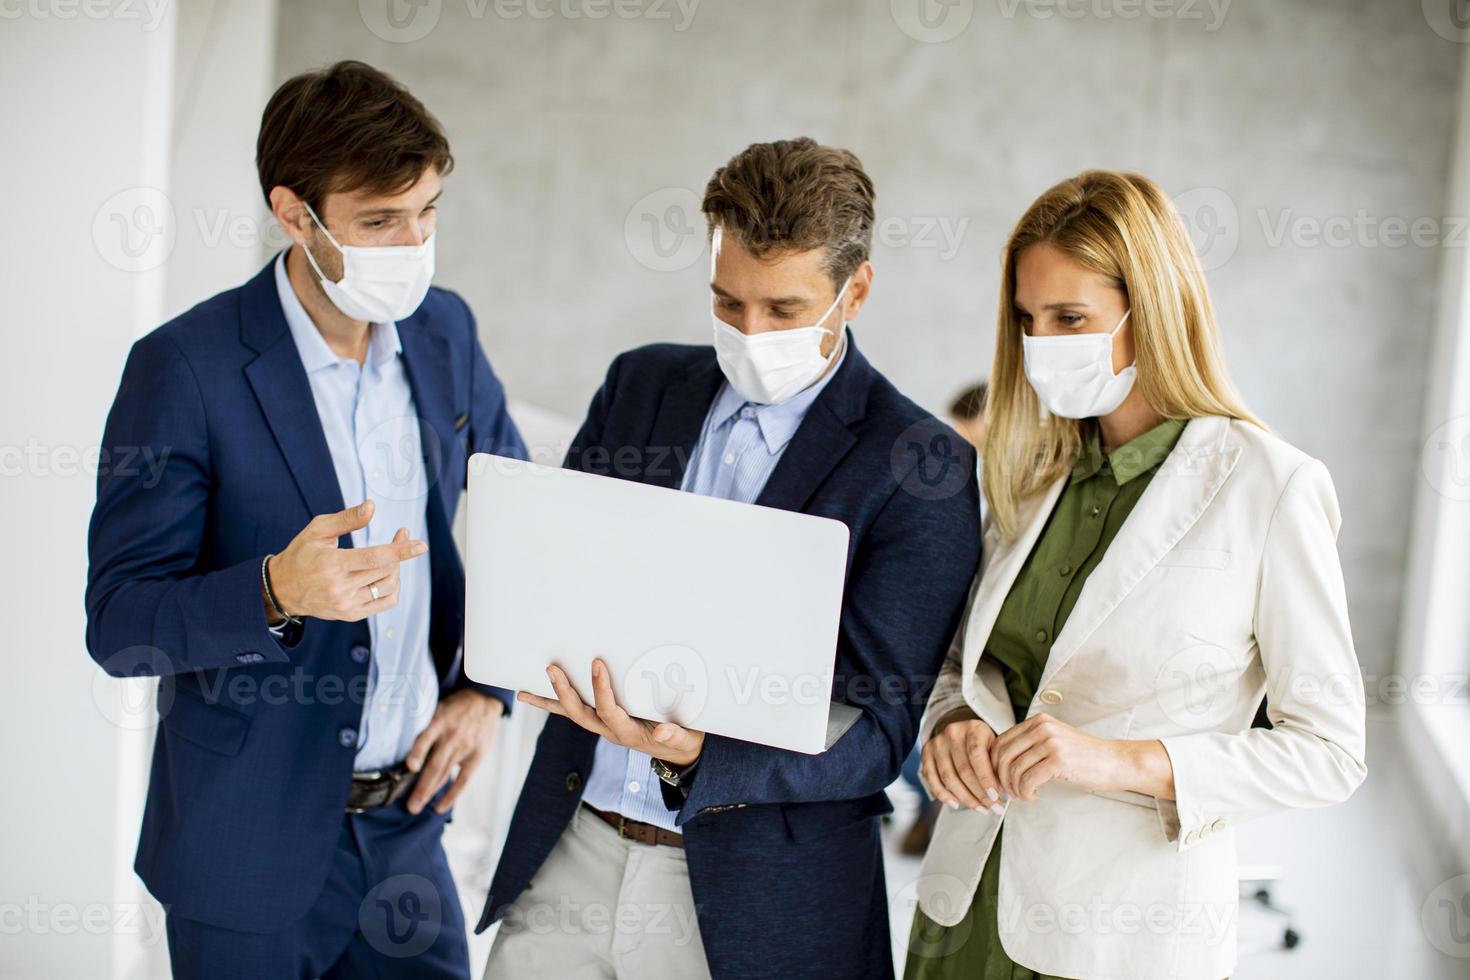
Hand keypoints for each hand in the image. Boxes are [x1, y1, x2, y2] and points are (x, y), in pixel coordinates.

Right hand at [265, 500, 425, 622]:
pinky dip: (393, 588)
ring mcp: (347, 604)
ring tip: (390, 554)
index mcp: (332, 564)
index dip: (400, 551)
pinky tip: (388, 574)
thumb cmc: (302, 554)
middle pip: (385, 571)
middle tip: (401, 535)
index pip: (374, 558)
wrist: (282, 589)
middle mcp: (340, 588)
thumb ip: (346, 519)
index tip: (421, 545)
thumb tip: (372, 506)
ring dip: (396, 568)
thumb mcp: (318, 530)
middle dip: (400, 551)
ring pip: (388, 587)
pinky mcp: (351, 614)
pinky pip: (385, 603)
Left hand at [404, 690, 504, 814]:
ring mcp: (464, 748)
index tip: (411, 767)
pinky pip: (463, 780)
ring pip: (445, 775)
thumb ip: (423, 725)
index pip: (427, 739)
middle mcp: (451, 736)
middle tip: (409, 805)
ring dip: (430, 793)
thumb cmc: (454, 707)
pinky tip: (440, 807)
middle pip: (435, 765)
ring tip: (416, 807)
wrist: (484, 699)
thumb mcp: (437, 707)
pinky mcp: (476, 756)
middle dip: (421, 787)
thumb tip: (398, 743)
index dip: (418, 753)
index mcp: (439, 722)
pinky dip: (451, 795)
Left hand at [518, 659, 704, 767]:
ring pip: (572, 715)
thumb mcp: (686, 739)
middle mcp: (610, 731)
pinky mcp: (603, 721)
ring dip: (549, 702)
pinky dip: (556, 704)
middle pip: (580, 714)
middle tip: (552, 669)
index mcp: (628, 733)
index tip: (598, 663)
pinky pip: (576, 712)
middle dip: (564, 693)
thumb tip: (661, 732)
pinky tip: (539, 694)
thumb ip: (675, 736)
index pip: (609, 711)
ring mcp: (604, 727)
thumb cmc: (684, 741)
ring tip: (523, 692)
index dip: (602, 689)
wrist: (679, 753)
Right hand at [920, 707, 1005, 814]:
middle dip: (979, 794)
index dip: (986, 779)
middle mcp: (952, 733)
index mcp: (973, 728)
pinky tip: (956, 804)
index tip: (996, 797)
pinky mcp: (926, 753)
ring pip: (949, 777)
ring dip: (966, 798)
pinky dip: (943, 795)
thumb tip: (1004, 795)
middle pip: (963, 770)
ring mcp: (937, 743)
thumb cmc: (983, 743)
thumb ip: (997, 765)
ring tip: (981, 809)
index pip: (977, 755)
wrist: (961, 732)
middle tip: (994, 808)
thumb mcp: (993, 746)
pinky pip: (932, 779)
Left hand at [989, 712, 1136, 802]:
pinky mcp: (1059, 760)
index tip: (999, 780)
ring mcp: (1051, 743)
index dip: (994, 764)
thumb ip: (1030, 744)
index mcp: (1038, 721)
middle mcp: (1042, 728)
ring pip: (1014, 769)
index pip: (1001, 741)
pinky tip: (1033, 797)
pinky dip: (1025, 793)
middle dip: (1001, 778)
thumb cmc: (1084, 756)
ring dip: (1014, 788)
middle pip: (1003, 755)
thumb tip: (999, 762)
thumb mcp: (1054, 740)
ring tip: (1023, 796)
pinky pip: (1028, 780)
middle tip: (1008, 792)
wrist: (1115, 762)